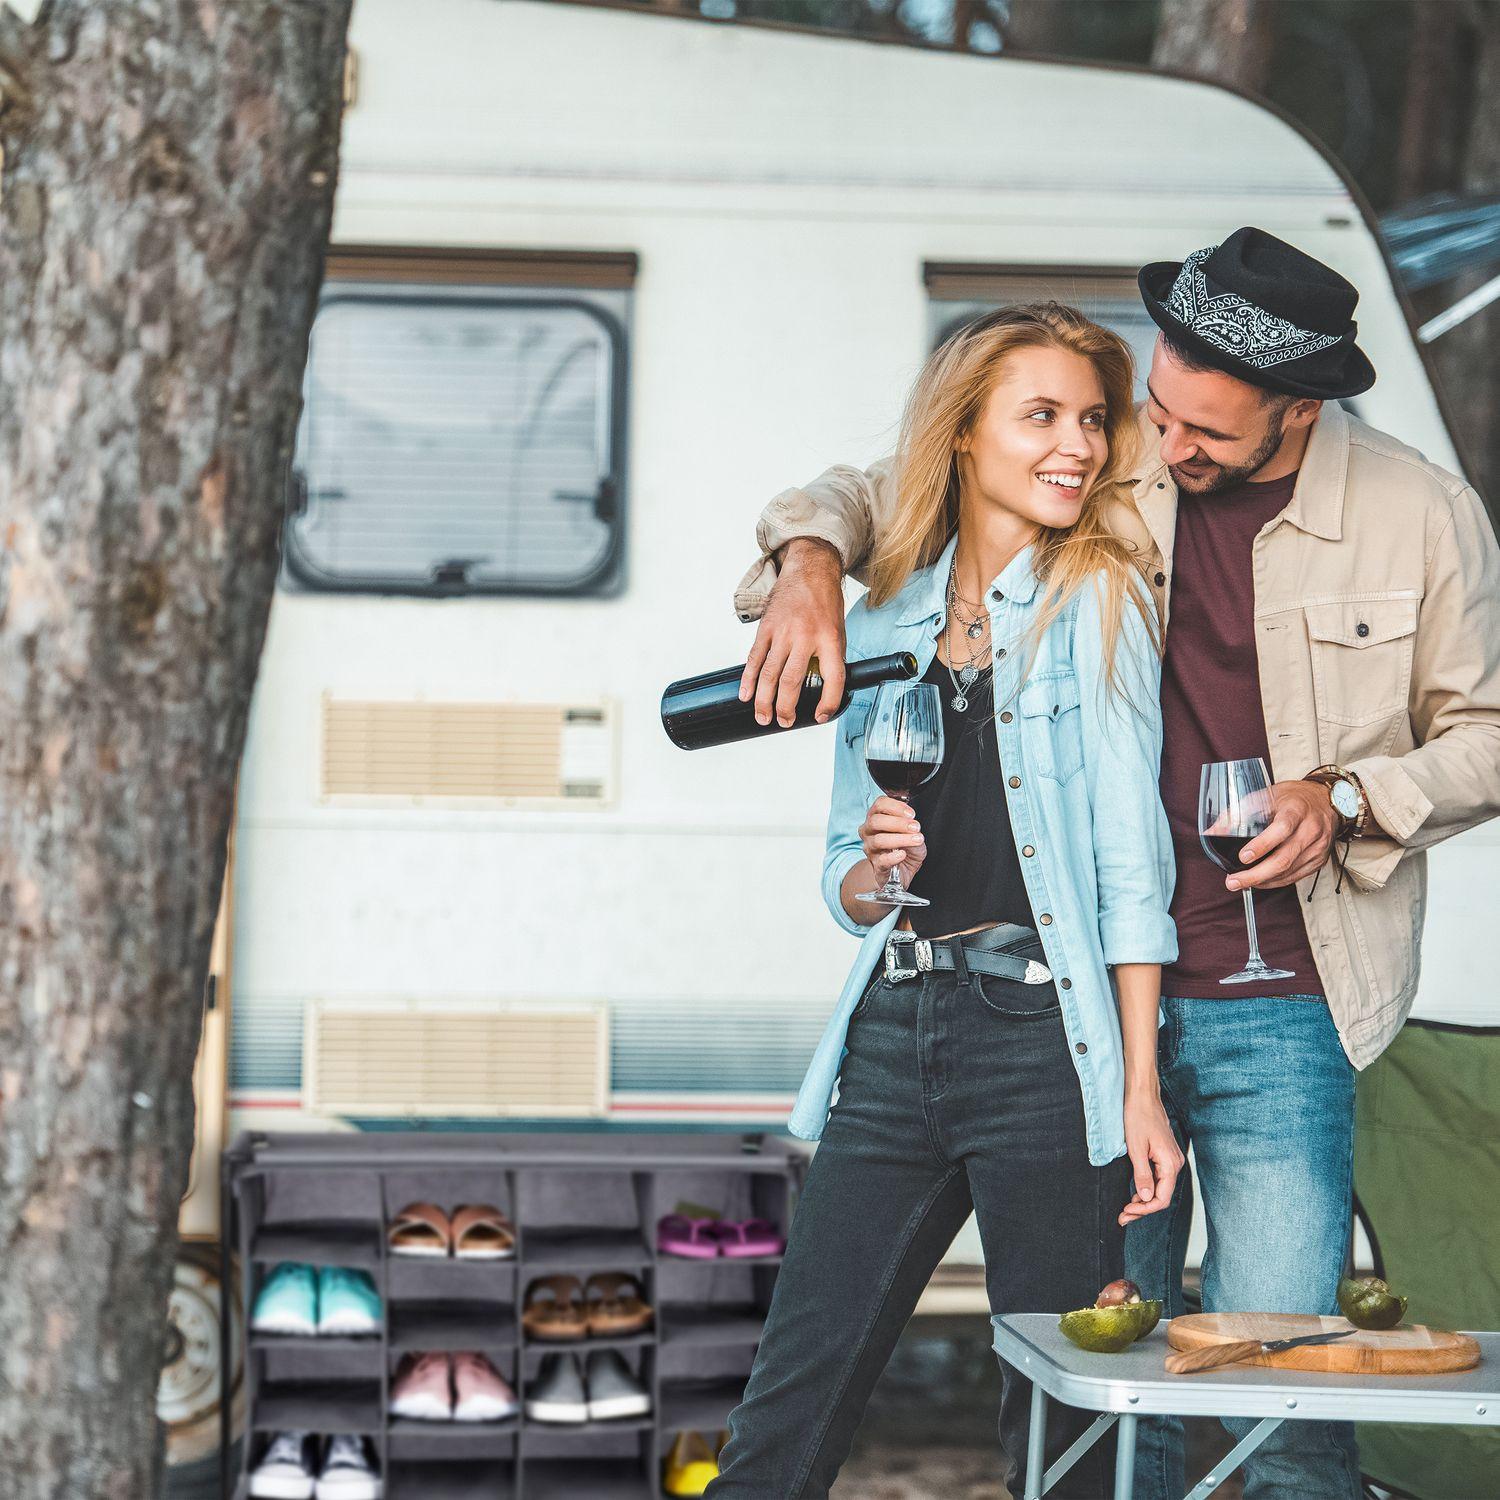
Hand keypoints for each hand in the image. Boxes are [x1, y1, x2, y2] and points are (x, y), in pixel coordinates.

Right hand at [738, 538, 845, 727]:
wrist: (810, 570)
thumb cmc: (825, 601)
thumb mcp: (838, 629)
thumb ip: (831, 657)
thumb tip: (824, 687)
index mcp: (829, 638)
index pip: (833, 678)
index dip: (828, 702)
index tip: (821, 715)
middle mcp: (805, 636)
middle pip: (792, 681)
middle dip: (786, 708)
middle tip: (784, 721)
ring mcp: (783, 632)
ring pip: (770, 674)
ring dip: (764, 700)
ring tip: (763, 717)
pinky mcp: (766, 628)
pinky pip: (755, 658)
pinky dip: (749, 678)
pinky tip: (746, 694)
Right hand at [858, 795, 926, 886]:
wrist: (903, 869)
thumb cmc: (905, 847)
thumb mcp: (911, 832)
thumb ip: (910, 826)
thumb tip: (912, 824)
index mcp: (876, 818)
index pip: (879, 804)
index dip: (896, 806)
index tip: (911, 814)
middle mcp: (868, 832)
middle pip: (876, 821)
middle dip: (898, 823)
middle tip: (915, 827)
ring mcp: (870, 849)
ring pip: (879, 840)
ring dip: (900, 839)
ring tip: (916, 840)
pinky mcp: (876, 865)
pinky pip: (882, 860)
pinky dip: (893, 857)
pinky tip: (903, 854)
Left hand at [1118, 1089, 1183, 1226]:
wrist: (1142, 1095)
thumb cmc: (1138, 1116)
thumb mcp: (1136, 1148)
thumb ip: (1142, 1175)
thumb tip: (1145, 1198)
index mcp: (1170, 1164)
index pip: (1161, 1198)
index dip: (1144, 1210)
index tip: (1126, 1212)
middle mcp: (1175, 1164)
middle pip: (1161, 1196)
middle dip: (1142, 1209)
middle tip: (1123, 1217)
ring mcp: (1170, 1159)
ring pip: (1159, 1188)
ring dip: (1143, 1200)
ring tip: (1126, 1209)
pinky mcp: (1164, 1155)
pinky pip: (1158, 1178)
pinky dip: (1146, 1188)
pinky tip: (1134, 1193)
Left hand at [1227, 779, 1338, 890]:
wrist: (1326, 801)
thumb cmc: (1293, 798)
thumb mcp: (1266, 795)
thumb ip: (1240, 812)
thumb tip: (1214, 831)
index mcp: (1297, 810)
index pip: (1281, 829)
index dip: (1262, 845)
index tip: (1243, 857)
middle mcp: (1311, 829)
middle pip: (1284, 858)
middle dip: (1256, 874)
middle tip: (1233, 881)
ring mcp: (1318, 847)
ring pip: (1289, 871)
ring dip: (1263, 881)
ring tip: (1240, 883)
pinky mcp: (1319, 860)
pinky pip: (1295, 876)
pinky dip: (1275, 881)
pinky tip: (1259, 882)